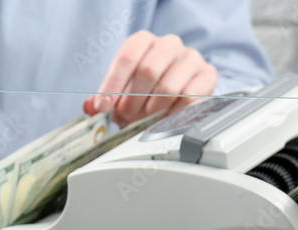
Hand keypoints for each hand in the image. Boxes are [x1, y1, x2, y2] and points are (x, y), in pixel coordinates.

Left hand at [83, 31, 217, 127]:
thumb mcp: (119, 93)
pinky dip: (172, 114)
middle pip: (148, 70)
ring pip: (168, 86)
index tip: (104, 107)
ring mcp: (190, 58)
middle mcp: (169, 44)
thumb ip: (102, 100)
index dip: (113, 85)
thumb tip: (90, 108)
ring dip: (151, 110)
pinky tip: (164, 118)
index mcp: (143, 41)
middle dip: (132, 101)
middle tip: (125, 117)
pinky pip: (188, 98)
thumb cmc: (143, 91)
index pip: (127, 57)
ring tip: (144, 119)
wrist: (175, 95)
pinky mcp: (207, 75)